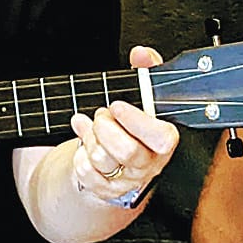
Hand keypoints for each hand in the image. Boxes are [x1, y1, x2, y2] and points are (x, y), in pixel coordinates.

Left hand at [68, 46, 181, 204]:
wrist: (117, 162)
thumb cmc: (131, 128)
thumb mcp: (141, 99)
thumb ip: (146, 72)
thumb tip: (142, 54)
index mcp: (163, 142)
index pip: (162, 138)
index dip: (137, 121)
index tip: (117, 105)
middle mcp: (148, 164)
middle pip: (128, 151)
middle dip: (106, 127)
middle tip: (102, 115)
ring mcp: (126, 179)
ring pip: (103, 160)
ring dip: (90, 137)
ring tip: (93, 126)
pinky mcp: (105, 189)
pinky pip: (86, 172)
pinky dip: (79, 154)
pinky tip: (84, 142)